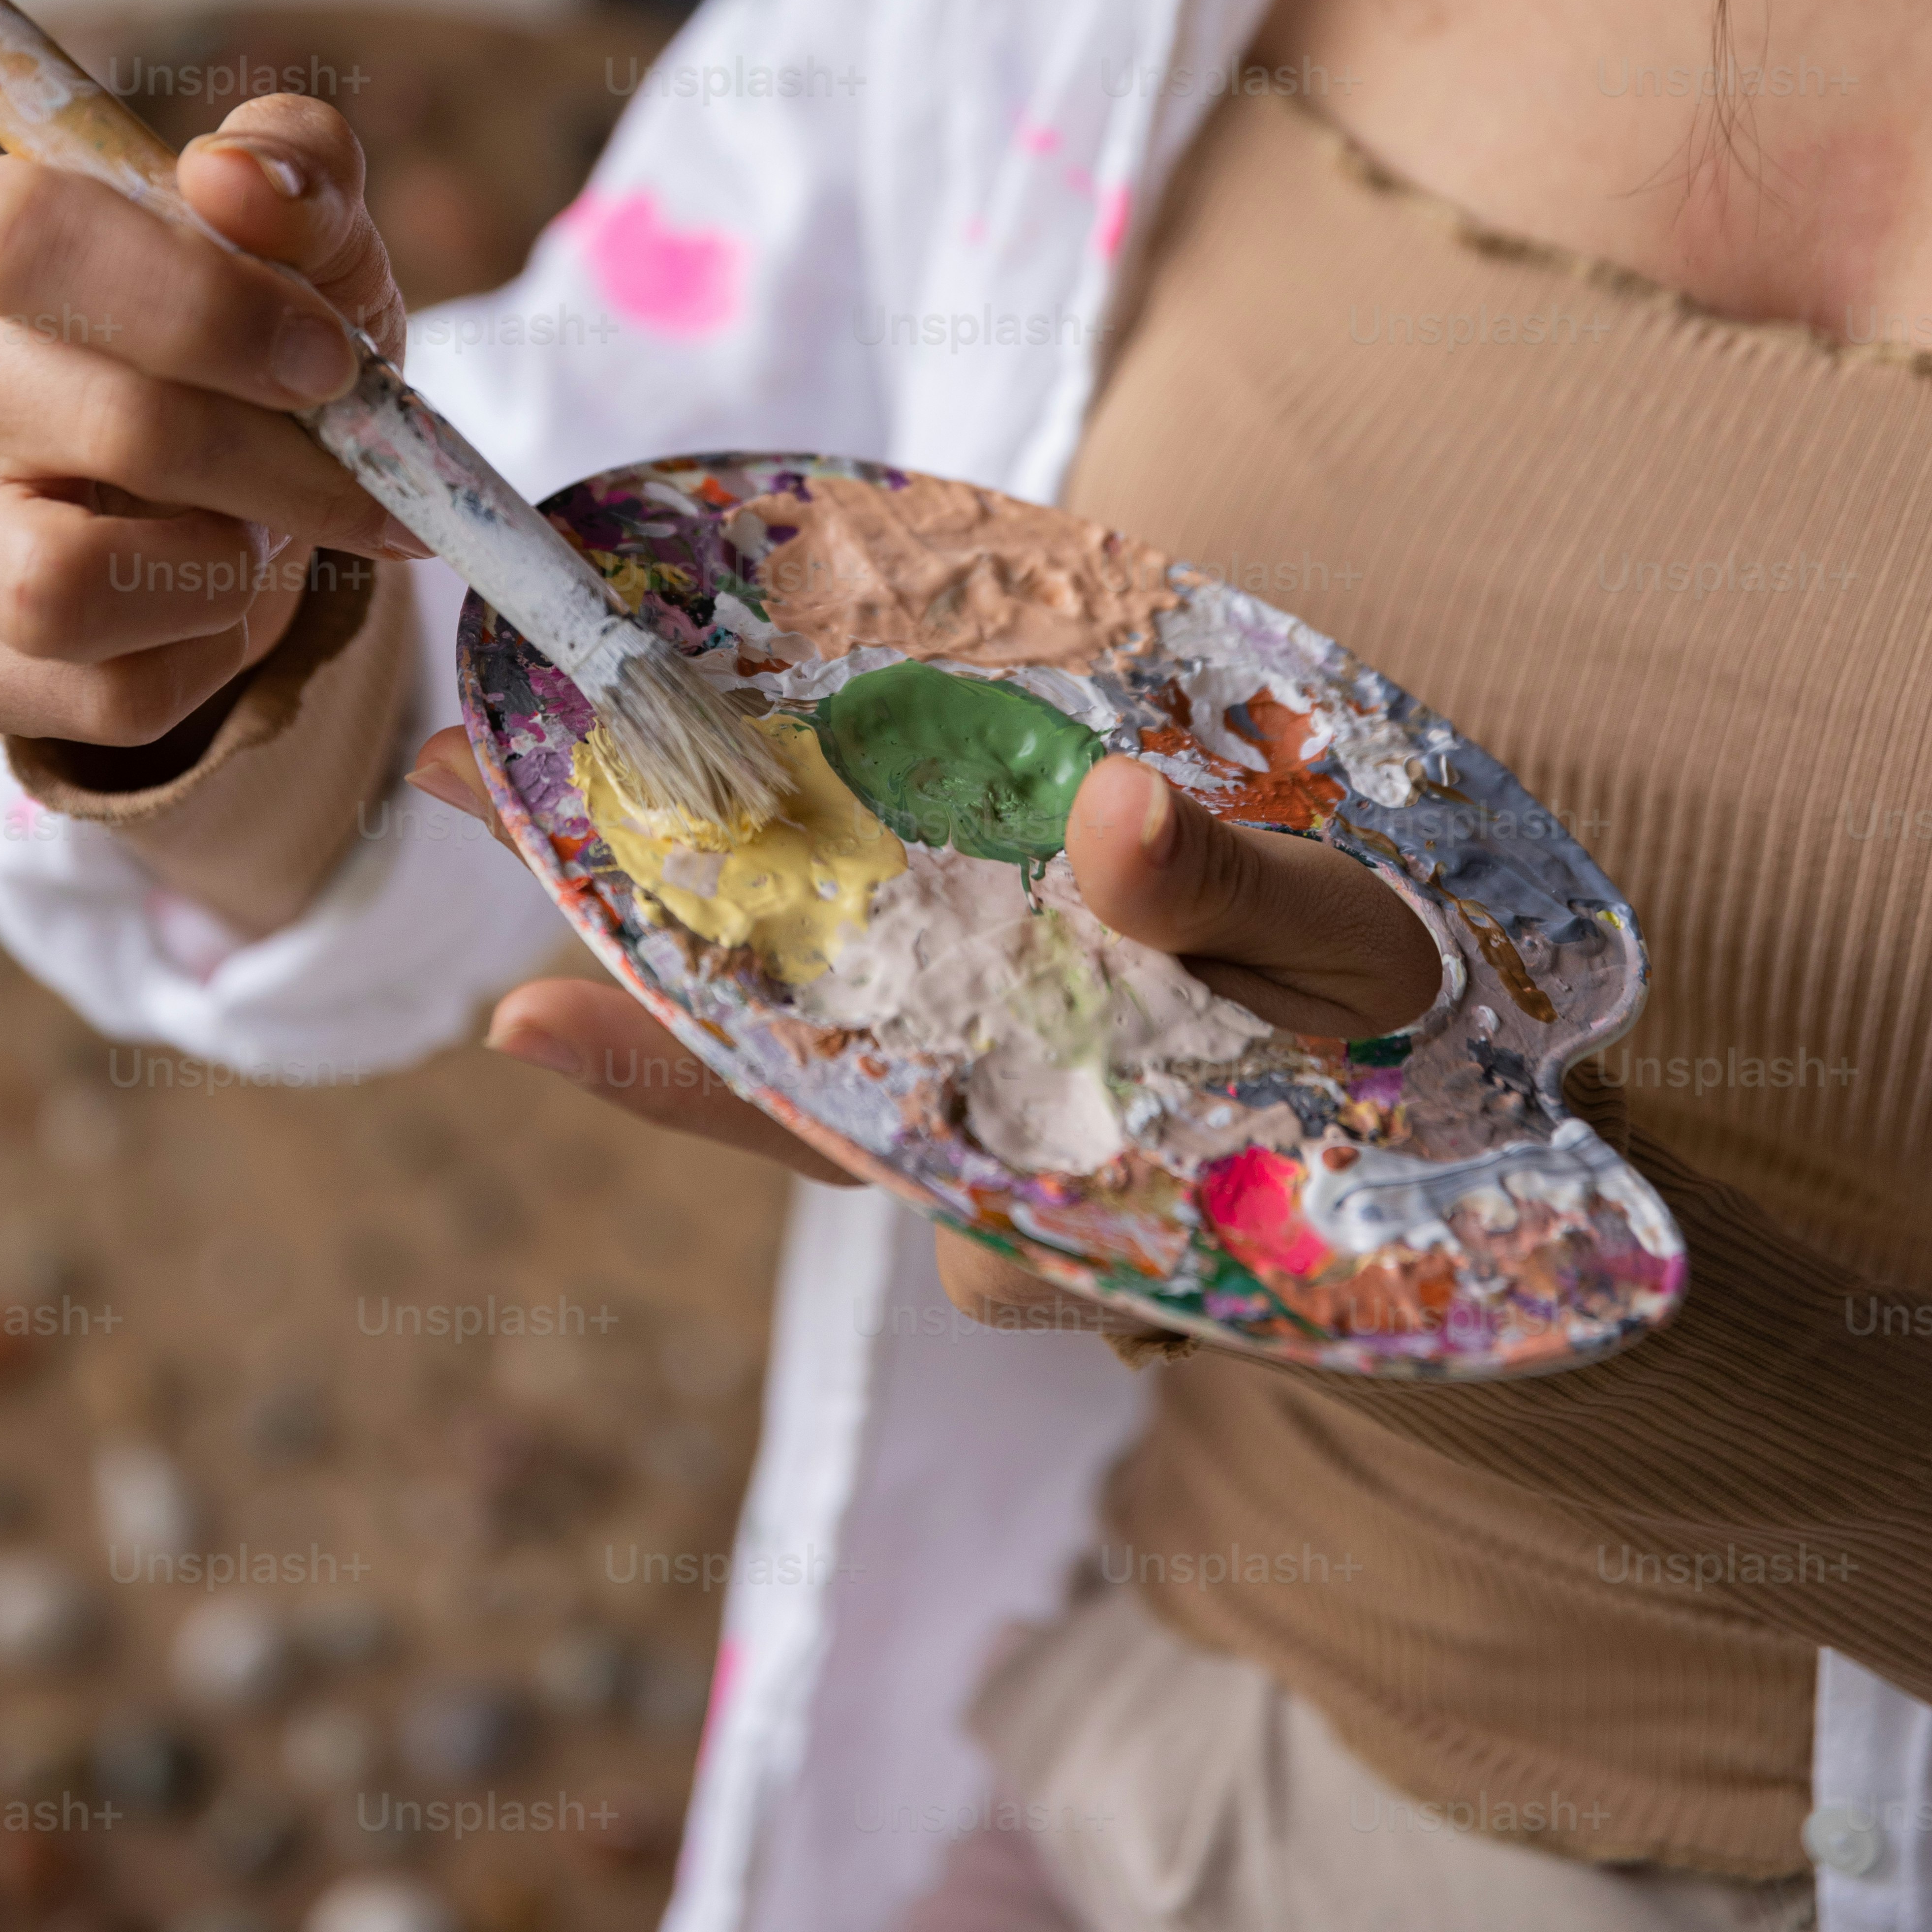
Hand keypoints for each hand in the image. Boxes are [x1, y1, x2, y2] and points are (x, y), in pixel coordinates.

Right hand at [0, 95, 421, 758]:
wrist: (235, 489)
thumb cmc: (264, 340)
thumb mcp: (314, 242)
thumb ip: (296, 170)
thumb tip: (232, 179)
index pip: (37, 238)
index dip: (207, 305)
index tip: (331, 362)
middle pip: (114, 426)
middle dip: (285, 468)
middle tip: (361, 480)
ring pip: (66, 590)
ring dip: (220, 575)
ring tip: (253, 536)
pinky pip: (99, 695)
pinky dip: (200, 661)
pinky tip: (207, 607)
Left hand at [410, 736, 1442, 1265]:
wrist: (1466, 1093)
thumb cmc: (1408, 1034)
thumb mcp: (1346, 957)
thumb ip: (1232, 903)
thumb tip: (1116, 827)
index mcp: (1037, 1176)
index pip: (809, 1123)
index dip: (655, 1065)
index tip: (508, 1002)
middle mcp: (977, 1174)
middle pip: (759, 1057)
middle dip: (614, 924)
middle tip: (464, 771)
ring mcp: (980, 1121)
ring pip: (806, 1020)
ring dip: (699, 895)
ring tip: (566, 755)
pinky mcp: (1000, 1054)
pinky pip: (868, 990)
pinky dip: (814, 903)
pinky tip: (763, 795)